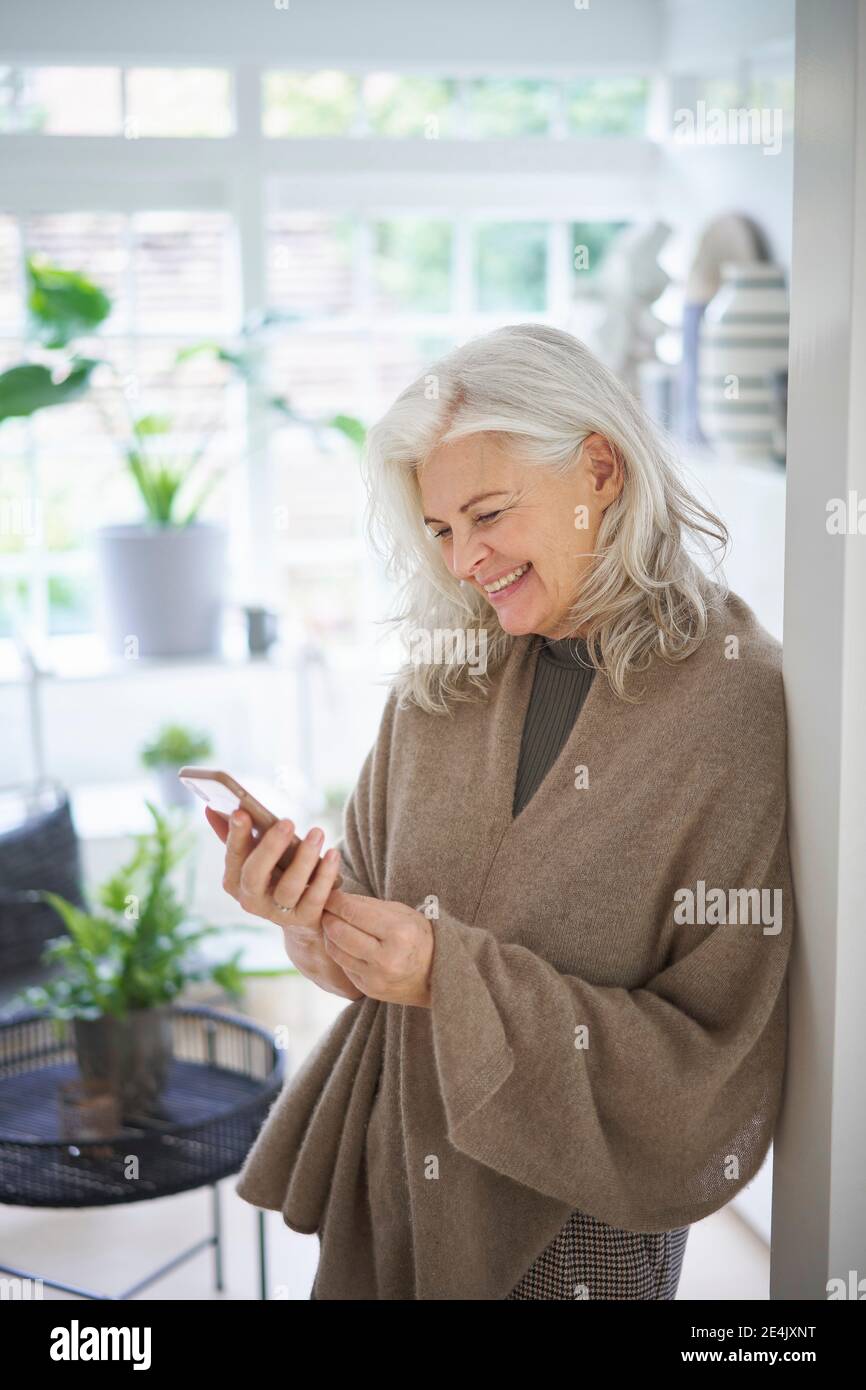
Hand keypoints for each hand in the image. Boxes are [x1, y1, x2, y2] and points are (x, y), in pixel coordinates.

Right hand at [205, 806, 362, 1000]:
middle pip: (255, 875)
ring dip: (304, 858)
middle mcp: (251, 900)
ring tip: (317, 832)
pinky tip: (332, 854)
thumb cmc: (273, 875)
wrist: (298, 917)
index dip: (236, 835)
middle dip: (270, 847)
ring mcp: (278, 913)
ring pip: (289, 887)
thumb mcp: (253, 857)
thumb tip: (211, 807)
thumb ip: (234, 834)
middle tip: (287, 821)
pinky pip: (316, 897)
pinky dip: (325, 875)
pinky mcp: (305, 919)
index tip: (241, 812)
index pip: (233, 856)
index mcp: (234, 880)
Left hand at [320, 891, 434, 1007]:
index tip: (328, 894)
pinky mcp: (368, 990)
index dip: (335, 901)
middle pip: (338, 932)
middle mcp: (386, 958)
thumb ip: (369, 905)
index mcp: (399, 933)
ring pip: (336, 950)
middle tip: (327, 909)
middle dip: (328, 917)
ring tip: (333, 924)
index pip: (353, 912)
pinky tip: (345, 943)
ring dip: (329, 935)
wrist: (437, 975)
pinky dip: (340, 952)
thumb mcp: (402, 914)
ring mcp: (376, 977)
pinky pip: (344, 966)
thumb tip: (337, 897)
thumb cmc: (419, 937)